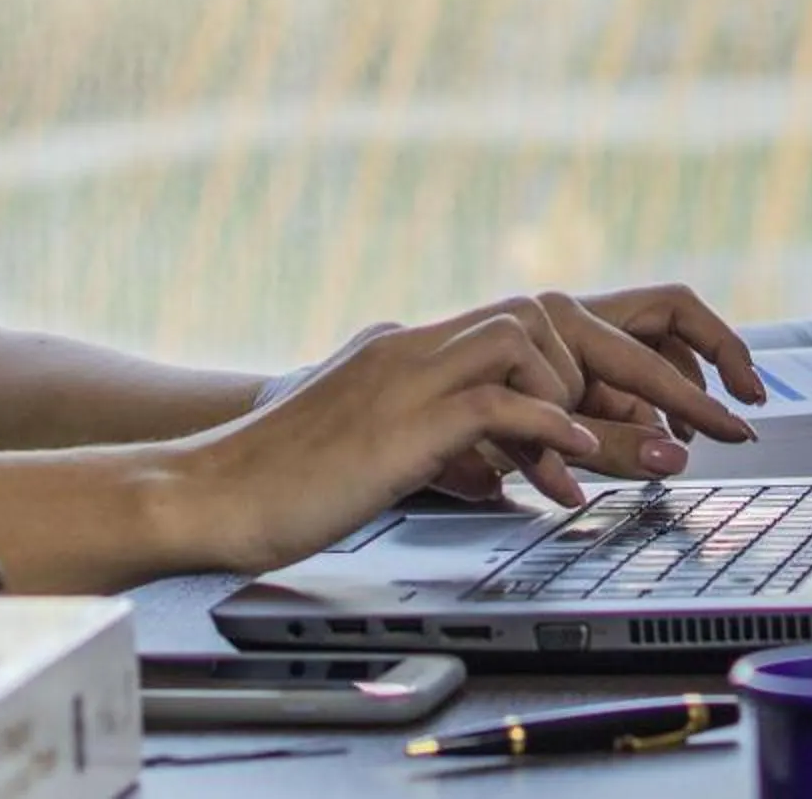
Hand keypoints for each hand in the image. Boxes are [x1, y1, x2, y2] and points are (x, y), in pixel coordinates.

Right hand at [172, 310, 607, 575]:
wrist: (204, 496)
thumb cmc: (278, 487)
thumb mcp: (370, 452)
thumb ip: (428, 442)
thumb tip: (489, 471)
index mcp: (399, 349)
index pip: (507, 325)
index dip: (564, 365)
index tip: (595, 419)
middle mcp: (404, 347)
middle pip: (530, 315)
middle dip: (587, 367)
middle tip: (607, 428)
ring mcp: (399, 379)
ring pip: (519, 337)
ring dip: (564, 393)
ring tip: (580, 451)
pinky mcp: (397, 425)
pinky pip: (493, 404)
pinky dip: (543, 429)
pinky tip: (566, 463)